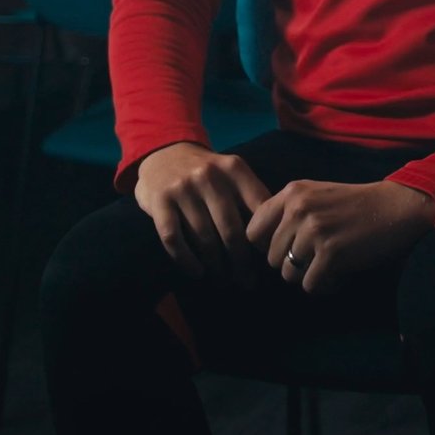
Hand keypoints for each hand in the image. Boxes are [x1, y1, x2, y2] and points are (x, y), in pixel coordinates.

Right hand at [133, 142, 271, 283]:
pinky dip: (187, 260)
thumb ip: (251, 196)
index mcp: (234, 169)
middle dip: (241, 262)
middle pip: (231, 230)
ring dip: (216, 266)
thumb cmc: (206, 172)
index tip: (268, 259)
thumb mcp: (231, 173)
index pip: (258, 208)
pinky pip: (174, 238)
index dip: (264, 238)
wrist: (164, 153)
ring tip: (224, 280)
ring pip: (204, 238)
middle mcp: (209, 176)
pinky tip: (197, 272)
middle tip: (246, 281)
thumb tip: (275, 236)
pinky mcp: (160, 201)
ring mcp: (182, 188)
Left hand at [246, 180, 434, 295]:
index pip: (253, 232)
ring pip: (288, 275)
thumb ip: (287, 212)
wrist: (398, 207)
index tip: (289, 249)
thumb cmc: (357, 205)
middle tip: (316, 260)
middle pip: (271, 258)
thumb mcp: (316, 194)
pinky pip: (310, 285)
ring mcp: (314, 231)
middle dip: (292, 265)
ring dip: (307, 277)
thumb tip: (262, 247)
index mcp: (292, 192)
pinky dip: (325, 285)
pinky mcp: (331, 253)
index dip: (268, 247)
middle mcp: (298, 209)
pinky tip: (340, 274)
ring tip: (328, 267)